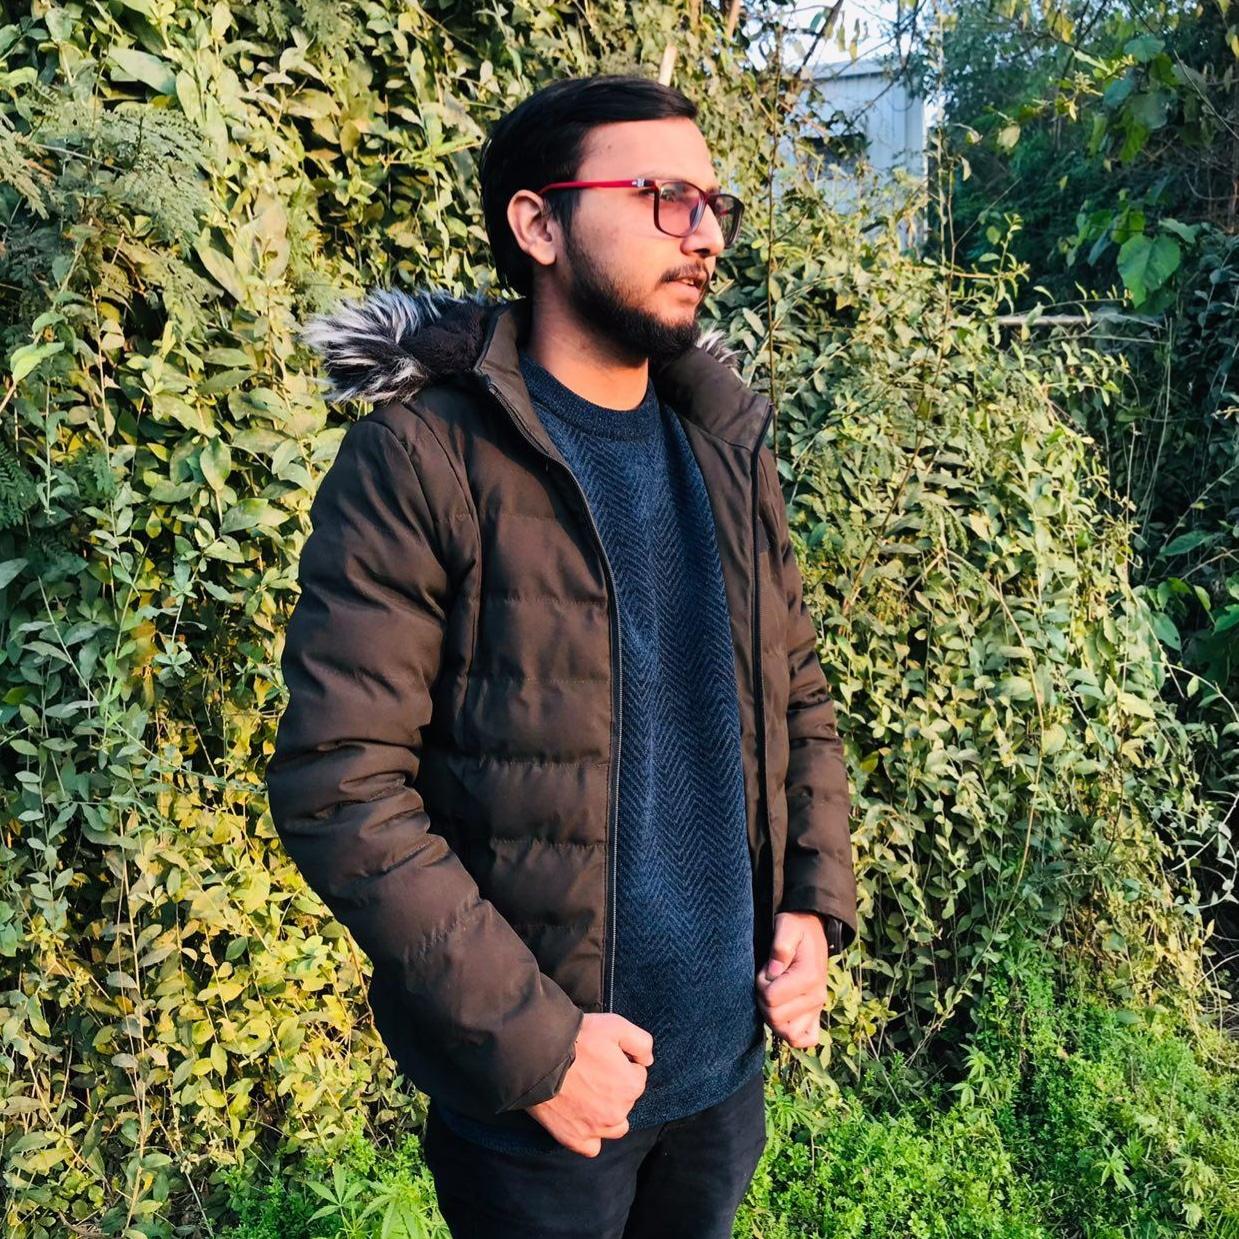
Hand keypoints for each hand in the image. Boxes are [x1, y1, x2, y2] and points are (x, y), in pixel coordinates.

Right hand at [526, 1012, 653, 1157]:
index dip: (622, 1062)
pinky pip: (592, 1147)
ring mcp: (596, 1129)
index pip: (637, 1074)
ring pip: (615, 1126)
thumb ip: (642, 1042)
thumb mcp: (616, 1025)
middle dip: (615, 1086)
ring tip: (589, 1095)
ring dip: (608, 1113)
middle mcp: (619, 1112)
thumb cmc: (578, 1039)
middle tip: (592, 1070)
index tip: (604, 1055)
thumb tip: (647, 1061)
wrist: (538, 1057)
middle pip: (625, 1099)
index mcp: (631, 1086)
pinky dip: (590, 1135)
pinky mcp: (574, 1139)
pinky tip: (582, 1118)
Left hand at [755, 911, 829, 1047]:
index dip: (760, 984)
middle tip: (766, 981)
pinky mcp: (816, 1015)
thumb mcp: (787, 926)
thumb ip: (780, 946)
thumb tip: (773, 972)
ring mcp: (817, 1009)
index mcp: (809, 977)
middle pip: (775, 1018)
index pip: (771, 998)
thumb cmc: (796, 929)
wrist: (812, 931)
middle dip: (763, 1000)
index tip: (764, 970)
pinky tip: (783, 1015)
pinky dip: (791, 1034)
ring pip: (787, 1033)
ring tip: (773, 996)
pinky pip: (806, 1040)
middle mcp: (816, 997)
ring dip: (773, 1017)